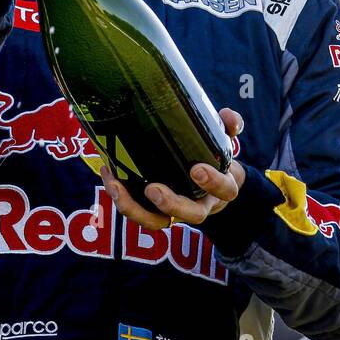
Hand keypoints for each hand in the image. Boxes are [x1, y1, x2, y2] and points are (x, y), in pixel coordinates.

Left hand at [99, 108, 245, 230]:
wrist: (211, 185)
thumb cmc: (215, 159)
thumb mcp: (225, 142)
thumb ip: (229, 127)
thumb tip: (229, 117)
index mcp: (222, 188)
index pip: (224, 190)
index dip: (212, 182)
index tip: (196, 169)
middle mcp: (201, 205)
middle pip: (192, 215)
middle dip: (172, 204)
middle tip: (152, 189)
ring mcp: (178, 212)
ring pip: (159, 222)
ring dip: (136, 210)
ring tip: (117, 187)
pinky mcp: (157, 212)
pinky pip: (140, 214)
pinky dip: (124, 201)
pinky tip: (110, 177)